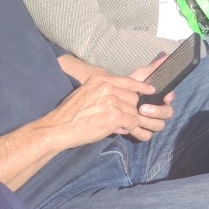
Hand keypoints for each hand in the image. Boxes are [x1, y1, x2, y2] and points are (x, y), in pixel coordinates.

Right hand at [46, 69, 167, 144]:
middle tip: (117, 117)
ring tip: (114, 124)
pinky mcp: (114, 116)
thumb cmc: (69, 114)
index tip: (150, 90)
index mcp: (100, 79)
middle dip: (129, 108)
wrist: (57, 128)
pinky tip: (118, 128)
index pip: (128, 80)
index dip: (141, 86)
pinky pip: (132, 121)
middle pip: (133, 97)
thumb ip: (103, 91)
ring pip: (133, 110)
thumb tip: (122, 97)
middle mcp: (107, 87)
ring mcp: (112, 101)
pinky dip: (128, 127)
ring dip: (128, 119)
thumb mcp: (85, 92)